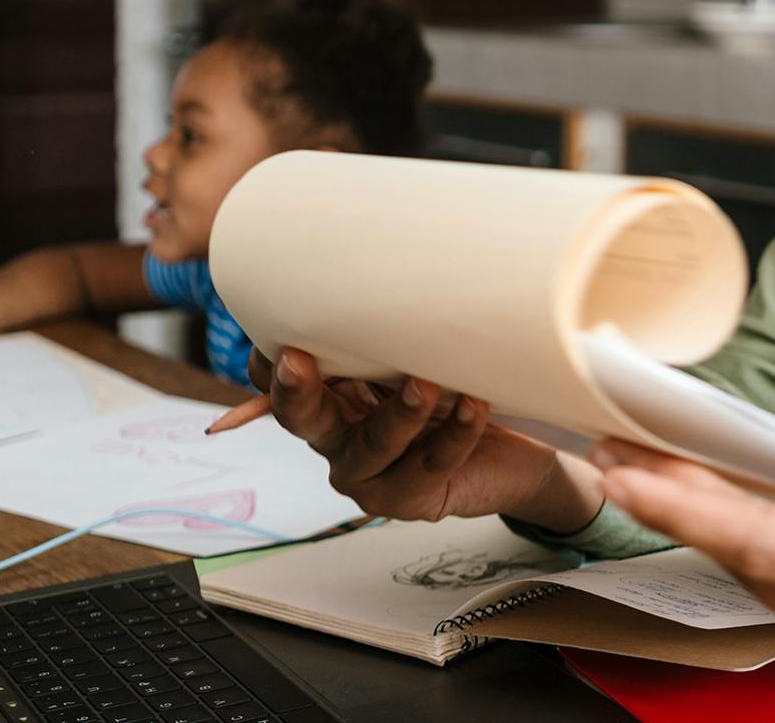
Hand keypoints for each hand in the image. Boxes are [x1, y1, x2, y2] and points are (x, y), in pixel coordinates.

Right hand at [249, 348, 606, 531]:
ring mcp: (370, 477)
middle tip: (295, 359)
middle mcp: (338, 441)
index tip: (278, 333)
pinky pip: (432, 464)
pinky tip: (475, 405)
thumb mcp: (410, 361)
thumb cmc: (449, 396)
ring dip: (399, 413)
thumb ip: (388, 337)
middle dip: (296, 391)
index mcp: (330, 402)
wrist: (503, 459)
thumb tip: (380, 275)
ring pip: (374, 445)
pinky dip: (456, 433)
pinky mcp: (411, 498)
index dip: (271, 366)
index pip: (281, 387)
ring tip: (424, 384)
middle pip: (302, 420)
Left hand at [592, 350, 774, 722]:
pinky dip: (759, 562)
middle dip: (671, 508)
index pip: (770, 534)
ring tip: (662, 479)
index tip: (633, 465)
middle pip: (746, 562)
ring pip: (765, 588)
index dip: (688, 501)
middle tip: (615, 460)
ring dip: (709, 535)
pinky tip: (744, 527)